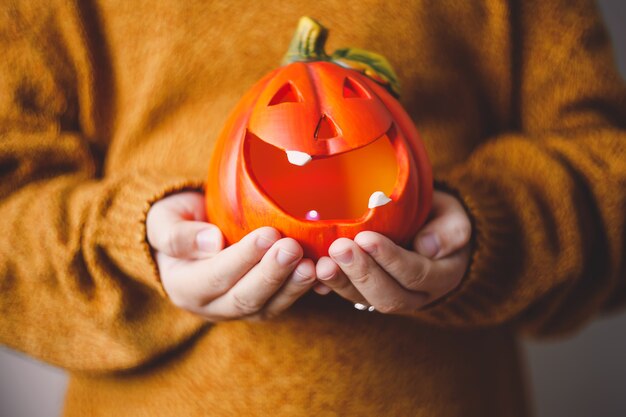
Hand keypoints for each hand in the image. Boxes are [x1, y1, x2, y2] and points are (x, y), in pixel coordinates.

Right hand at [146, 191, 315, 321]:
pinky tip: (323, 276)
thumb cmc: (176, 222)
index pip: (215, 276)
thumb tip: (211, 242)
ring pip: (268, 306)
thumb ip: (178, 234)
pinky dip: (303, 291)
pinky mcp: (261, 303)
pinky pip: (282, 303)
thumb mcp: (164, 221)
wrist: (189, 234)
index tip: (268, 234)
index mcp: (184, 286)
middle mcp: (211, 306)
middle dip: (272, 273)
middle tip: (293, 248)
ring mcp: (238, 309)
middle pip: (245, 297)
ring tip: (312, 266)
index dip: (243, 258)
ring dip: (292, 287)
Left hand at [313, 191, 470, 314]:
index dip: (390, 259)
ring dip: (341, 282)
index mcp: (442, 276)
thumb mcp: (454, 217)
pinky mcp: (368, 294)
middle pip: (388, 295)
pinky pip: (350, 296)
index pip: (415, 274)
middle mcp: (417, 296)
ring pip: (365, 301)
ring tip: (321, 263)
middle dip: (361, 272)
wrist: (431, 231)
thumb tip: (427, 246)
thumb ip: (450, 230)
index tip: (366, 238)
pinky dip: (331, 286)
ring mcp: (391, 297)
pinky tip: (313, 273)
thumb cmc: (440, 218)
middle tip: (339, 248)